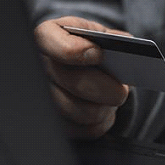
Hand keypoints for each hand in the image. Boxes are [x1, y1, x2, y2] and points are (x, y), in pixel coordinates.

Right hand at [34, 16, 129, 137]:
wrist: (87, 71)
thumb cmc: (93, 48)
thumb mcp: (101, 35)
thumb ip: (111, 38)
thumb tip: (126, 46)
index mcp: (47, 38)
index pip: (47, 42)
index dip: (74, 50)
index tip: (98, 54)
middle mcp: (39, 68)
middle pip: (75, 83)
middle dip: (109, 89)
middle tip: (122, 89)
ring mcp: (44, 99)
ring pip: (85, 111)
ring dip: (107, 107)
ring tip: (113, 97)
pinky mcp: (56, 124)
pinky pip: (88, 129)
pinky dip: (103, 121)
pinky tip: (103, 108)